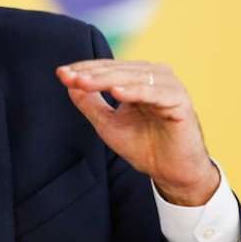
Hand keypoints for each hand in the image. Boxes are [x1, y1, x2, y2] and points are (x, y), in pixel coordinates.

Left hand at [56, 60, 219, 205]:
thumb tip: (69, 82)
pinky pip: (155, 93)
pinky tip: (116, 92)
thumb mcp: (107, 123)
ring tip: (84, 83)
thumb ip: (90, 103)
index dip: (83, 69)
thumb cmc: (143, 146)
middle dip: (91, 73)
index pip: (107, 67)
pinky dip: (135, 91)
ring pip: (133, 77)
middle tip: (69, 77)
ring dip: (106, 79)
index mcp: (138, 78)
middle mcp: (154, 77)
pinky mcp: (180, 102)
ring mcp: (169, 87)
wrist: (171, 173)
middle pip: (117, 69)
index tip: (60, 74)